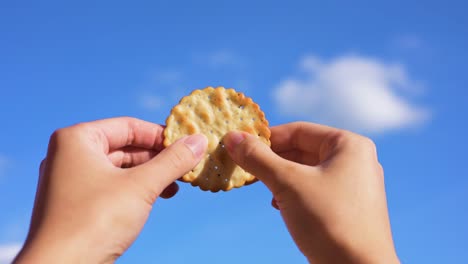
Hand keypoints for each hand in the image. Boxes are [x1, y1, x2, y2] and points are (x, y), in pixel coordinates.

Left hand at [14, 117, 207, 262]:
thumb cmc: (95, 221)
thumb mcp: (141, 186)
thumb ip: (172, 161)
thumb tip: (200, 141)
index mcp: (77, 139)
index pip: (128, 127)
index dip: (161, 135)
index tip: (187, 144)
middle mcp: (70, 155)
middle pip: (125, 147)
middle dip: (158, 157)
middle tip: (187, 165)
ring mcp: (72, 180)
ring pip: (120, 168)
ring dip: (151, 175)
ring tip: (177, 184)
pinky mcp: (77, 203)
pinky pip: (113, 186)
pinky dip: (137, 189)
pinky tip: (159, 197)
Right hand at [224, 122, 398, 263]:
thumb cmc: (329, 221)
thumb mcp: (288, 184)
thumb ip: (259, 158)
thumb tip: (232, 137)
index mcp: (348, 145)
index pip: (298, 131)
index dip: (266, 137)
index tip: (240, 146)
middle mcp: (355, 160)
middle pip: (302, 150)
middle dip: (271, 159)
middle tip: (245, 167)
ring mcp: (353, 184)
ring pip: (306, 171)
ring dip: (280, 177)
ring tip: (262, 188)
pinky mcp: (347, 206)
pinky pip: (314, 189)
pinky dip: (293, 193)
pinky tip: (279, 205)